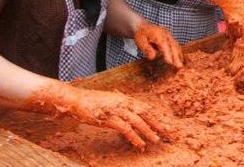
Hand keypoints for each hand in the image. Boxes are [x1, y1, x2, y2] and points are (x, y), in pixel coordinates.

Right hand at [49, 86, 170, 149]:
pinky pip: (126, 129)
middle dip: (157, 123)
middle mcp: (123, 102)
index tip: (163, 123)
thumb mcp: (109, 100)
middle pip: (145, 113)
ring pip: (138, 122)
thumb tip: (128, 111)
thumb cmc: (91, 101)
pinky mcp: (109, 119)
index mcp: (124, 98)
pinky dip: (135, 137)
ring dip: (148, 132)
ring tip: (157, 140)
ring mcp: (117, 110)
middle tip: (168, 132)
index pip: (144, 107)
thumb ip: (120, 105)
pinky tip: (140, 144)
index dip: (154, 116)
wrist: (75, 100)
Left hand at [134, 20, 183, 68]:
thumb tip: (153, 57)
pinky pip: (176, 45)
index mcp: (158, 34)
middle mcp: (166, 34)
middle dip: (176, 56)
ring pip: (176, 45)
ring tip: (181, 65)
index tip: (170, 63)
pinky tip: (180, 60)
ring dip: (179, 55)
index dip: (168, 54)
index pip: (164, 44)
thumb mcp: (140, 41)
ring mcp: (169, 36)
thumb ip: (146, 49)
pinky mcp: (170, 38)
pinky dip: (178, 53)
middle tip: (179, 66)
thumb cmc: (141, 34)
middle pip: (173, 45)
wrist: (142, 26)